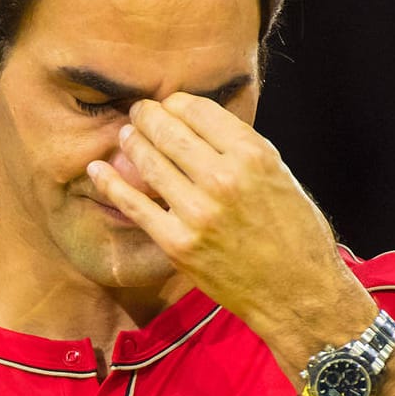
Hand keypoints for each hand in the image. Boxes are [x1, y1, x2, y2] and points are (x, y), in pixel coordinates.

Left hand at [87, 92, 371, 359]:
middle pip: (168, 130)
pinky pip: (134, 205)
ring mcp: (198, 212)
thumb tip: (197, 122)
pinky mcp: (177, 243)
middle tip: (138, 112)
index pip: (198, 110)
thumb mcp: (278, 175)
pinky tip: (97, 170)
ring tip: (126, 136)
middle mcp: (224, 178)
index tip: (168, 105)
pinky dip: (111, 183)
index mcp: (253, 155)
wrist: (297, 292)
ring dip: (131, 143)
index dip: (175, 103)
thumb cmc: (293, 233)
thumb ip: (239, 148)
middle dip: (147, 115)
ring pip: (148, 162)